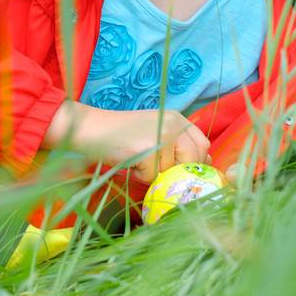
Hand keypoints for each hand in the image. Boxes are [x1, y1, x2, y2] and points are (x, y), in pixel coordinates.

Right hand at [44, 100, 211, 184]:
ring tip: (138, 160)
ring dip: (155, 174)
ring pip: (172, 171)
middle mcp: (174, 123)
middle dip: (176, 171)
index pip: (202, 144)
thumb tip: (204, 164)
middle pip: (193, 160)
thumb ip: (177, 146)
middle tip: (153, 166)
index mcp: (177, 118)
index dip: (194, 162)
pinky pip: (153, 177)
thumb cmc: (121, 136)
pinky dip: (140, 176)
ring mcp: (163, 134)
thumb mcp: (154, 133)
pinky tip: (129, 161)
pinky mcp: (149, 149)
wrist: (91, 129)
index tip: (180, 170)